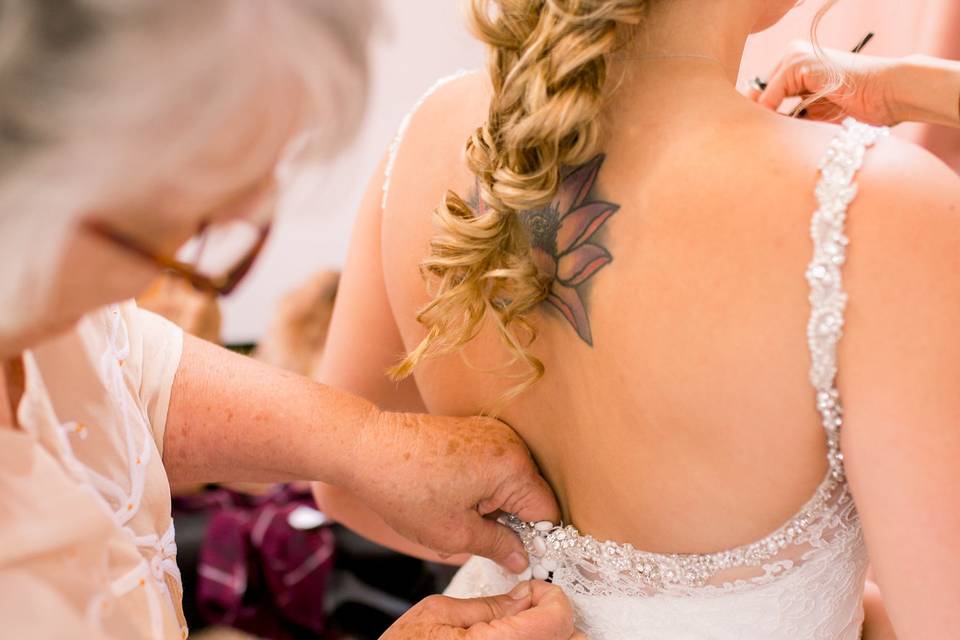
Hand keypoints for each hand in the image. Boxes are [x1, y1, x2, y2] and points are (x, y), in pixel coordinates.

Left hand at [346, 410, 559, 572]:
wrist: (367, 448)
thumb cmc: (406, 488)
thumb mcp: (455, 533)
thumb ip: (497, 546)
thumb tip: (521, 557)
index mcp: (513, 467)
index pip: (547, 511)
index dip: (537, 540)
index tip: (520, 557)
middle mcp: (509, 443)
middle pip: (529, 494)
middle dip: (510, 522)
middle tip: (476, 539)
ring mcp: (491, 433)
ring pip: (509, 482)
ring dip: (492, 505)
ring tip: (457, 517)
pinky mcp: (473, 430)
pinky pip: (492, 466)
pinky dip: (480, 486)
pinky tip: (451, 498)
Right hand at [381, 581, 584, 639]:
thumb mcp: (437, 615)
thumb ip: (488, 605)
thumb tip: (524, 595)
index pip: (558, 617)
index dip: (550, 595)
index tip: (533, 590)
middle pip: (571, 639)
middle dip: (555, 618)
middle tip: (529, 610)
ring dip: (551, 637)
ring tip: (521, 629)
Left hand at [747, 40, 900, 125]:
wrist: (889, 94)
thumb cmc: (858, 108)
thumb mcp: (815, 114)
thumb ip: (788, 117)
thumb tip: (754, 132)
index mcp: (797, 65)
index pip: (764, 93)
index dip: (759, 116)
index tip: (757, 138)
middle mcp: (793, 56)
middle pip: (759, 94)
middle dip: (762, 119)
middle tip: (764, 140)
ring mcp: (795, 56)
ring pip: (762, 96)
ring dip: (769, 120)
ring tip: (779, 137)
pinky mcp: (798, 64)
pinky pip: (770, 94)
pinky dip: (773, 113)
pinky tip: (786, 128)